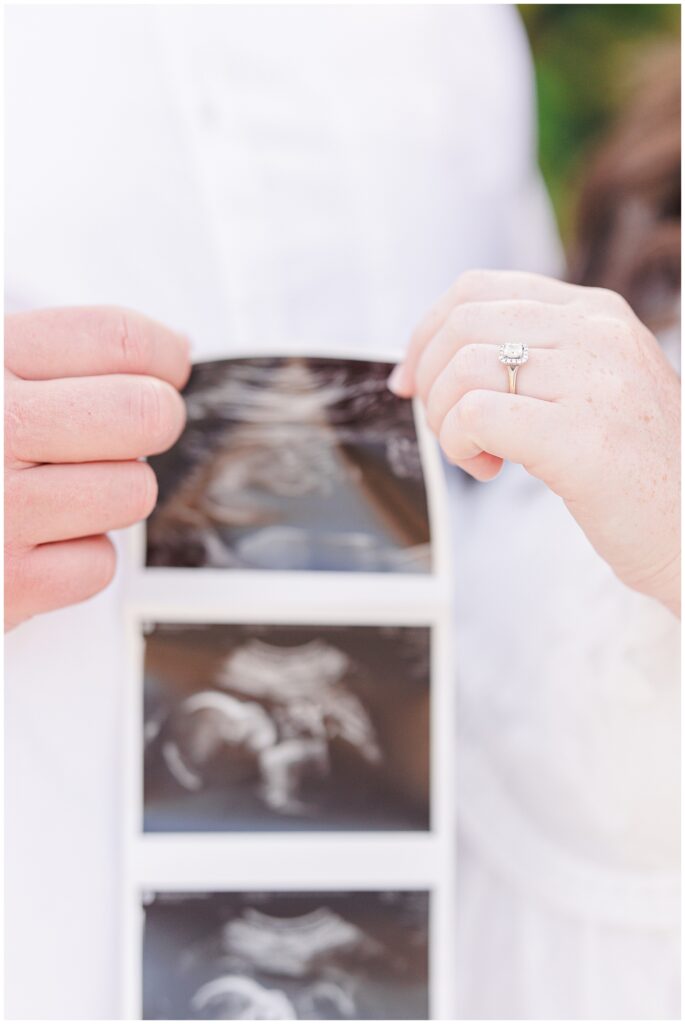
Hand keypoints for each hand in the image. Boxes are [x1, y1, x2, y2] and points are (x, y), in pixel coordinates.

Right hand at [5, 307, 190, 629]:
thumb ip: (40, 350)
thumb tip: (167, 344)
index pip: (115, 340)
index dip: (160, 353)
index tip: (167, 365)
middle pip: (146, 414)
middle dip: (149, 420)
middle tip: (121, 428)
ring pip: (133, 492)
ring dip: (105, 492)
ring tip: (51, 487)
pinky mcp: (3, 587)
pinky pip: (98, 564)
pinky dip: (74, 557)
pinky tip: (29, 539)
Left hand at [389, 270, 680, 615]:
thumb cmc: (638, 472)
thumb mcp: (594, 388)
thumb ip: (536, 360)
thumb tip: (441, 359)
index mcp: (597, 314)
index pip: (479, 289)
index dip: (426, 333)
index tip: (411, 379)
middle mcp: (597, 334)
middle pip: (461, 323)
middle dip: (430, 380)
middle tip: (448, 428)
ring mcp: (594, 381)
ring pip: (464, 368)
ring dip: (445, 419)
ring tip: (476, 453)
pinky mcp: (580, 437)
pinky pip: (476, 415)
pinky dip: (460, 444)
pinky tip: (488, 468)